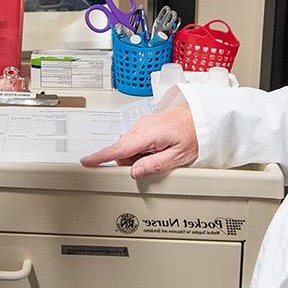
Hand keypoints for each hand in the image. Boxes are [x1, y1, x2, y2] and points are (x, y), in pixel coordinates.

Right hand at [80, 102, 197, 178]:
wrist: (200, 115)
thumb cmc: (193, 134)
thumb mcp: (178, 156)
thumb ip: (154, 165)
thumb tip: (134, 171)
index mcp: (149, 134)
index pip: (119, 148)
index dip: (101, 156)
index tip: (86, 161)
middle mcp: (142, 126)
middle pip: (122, 149)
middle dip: (130, 160)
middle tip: (151, 163)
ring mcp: (143, 123)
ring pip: (128, 145)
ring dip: (137, 154)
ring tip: (159, 154)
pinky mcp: (145, 124)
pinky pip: (135, 140)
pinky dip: (141, 148)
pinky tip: (156, 148)